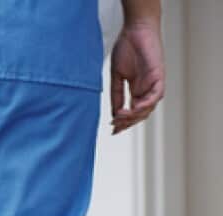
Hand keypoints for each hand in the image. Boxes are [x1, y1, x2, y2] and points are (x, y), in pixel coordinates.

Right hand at [110, 18, 164, 134]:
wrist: (135, 30)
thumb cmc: (126, 48)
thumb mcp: (117, 76)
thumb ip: (117, 94)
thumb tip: (114, 113)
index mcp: (137, 89)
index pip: (132, 111)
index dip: (123, 122)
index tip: (112, 129)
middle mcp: (146, 89)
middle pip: (140, 114)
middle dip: (127, 122)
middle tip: (115, 126)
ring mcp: (153, 83)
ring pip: (149, 108)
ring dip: (135, 116)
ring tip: (121, 117)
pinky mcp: (159, 76)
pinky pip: (156, 95)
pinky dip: (146, 104)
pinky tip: (134, 108)